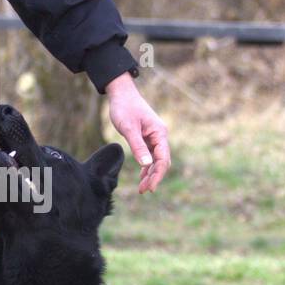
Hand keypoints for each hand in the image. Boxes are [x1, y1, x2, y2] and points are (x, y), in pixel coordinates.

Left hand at [104, 74, 170, 193]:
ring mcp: (154, 137)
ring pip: (156, 160)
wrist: (121, 93)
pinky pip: (151, 155)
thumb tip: (146, 164)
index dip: (158, 175)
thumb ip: (137, 146)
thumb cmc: (124, 107)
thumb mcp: (128, 128)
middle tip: (143, 191)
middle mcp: (160, 135)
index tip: (150, 188)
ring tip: (142, 188)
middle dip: (154, 177)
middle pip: (162, 162)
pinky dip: (147, 167)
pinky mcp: (147, 137)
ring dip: (150, 174)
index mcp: (159, 133)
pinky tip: (142, 176)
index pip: (163, 159)